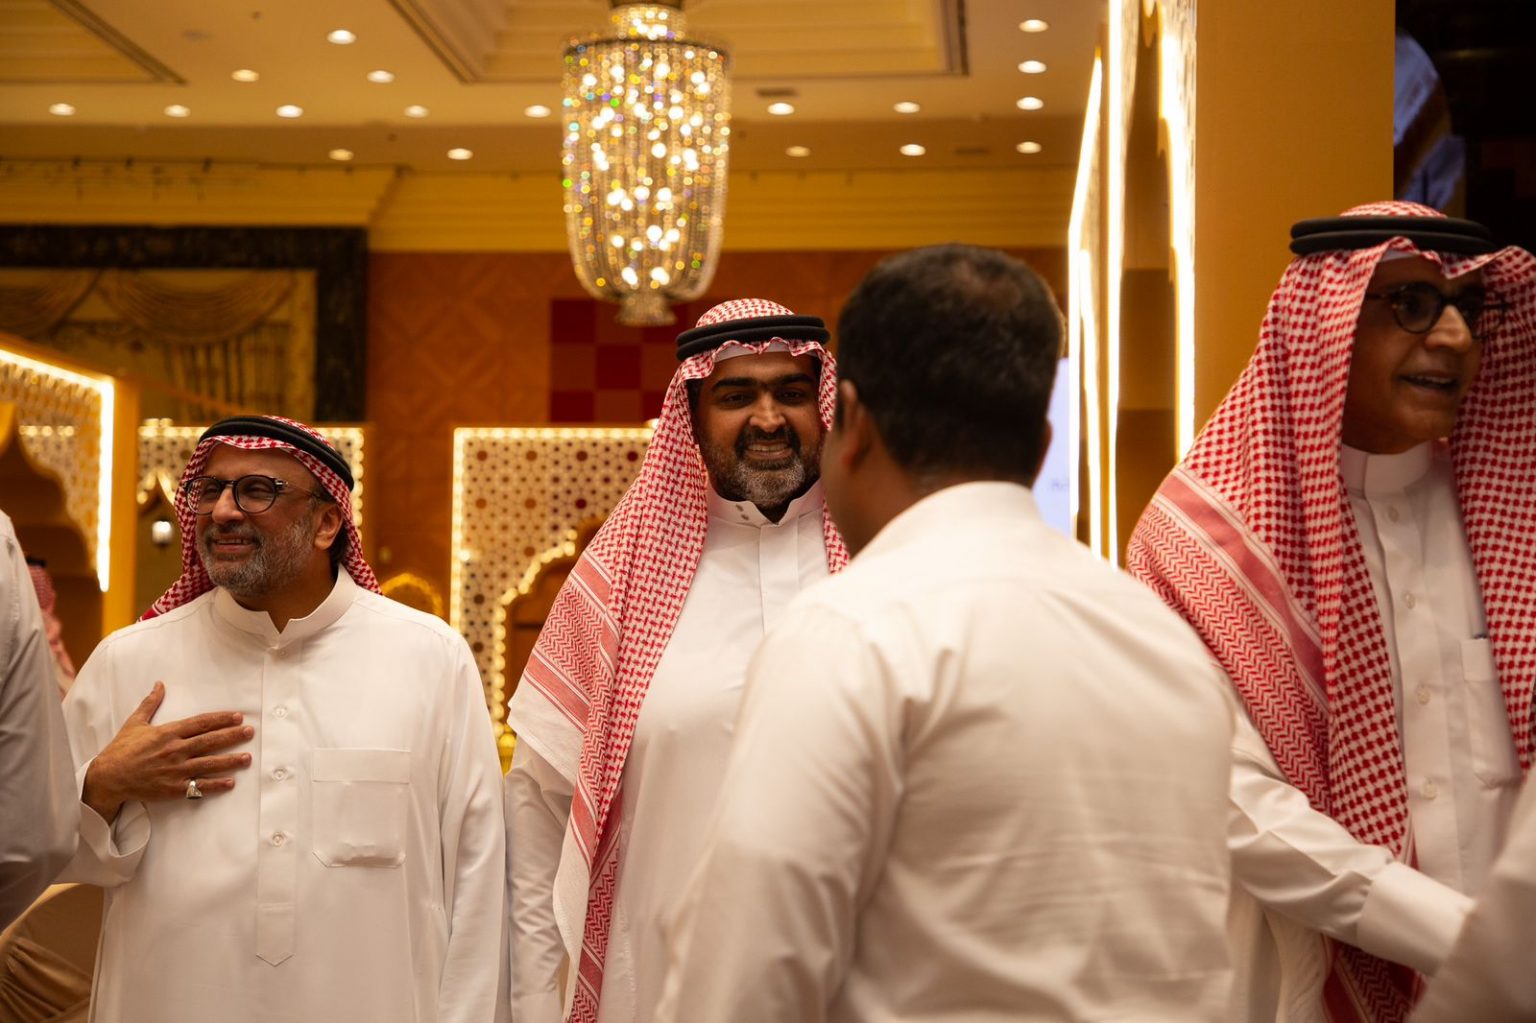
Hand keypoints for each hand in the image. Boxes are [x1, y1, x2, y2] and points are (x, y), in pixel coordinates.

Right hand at [82, 681, 252, 821]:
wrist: (107, 777)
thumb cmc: (121, 749)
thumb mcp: (135, 723)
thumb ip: (150, 703)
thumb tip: (159, 684)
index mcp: (167, 733)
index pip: (200, 723)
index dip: (221, 719)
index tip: (238, 716)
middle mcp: (174, 750)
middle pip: (209, 741)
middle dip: (232, 736)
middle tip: (250, 732)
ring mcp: (174, 770)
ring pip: (208, 764)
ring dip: (230, 761)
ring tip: (247, 758)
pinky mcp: (172, 788)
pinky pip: (197, 786)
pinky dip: (215, 785)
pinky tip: (231, 782)